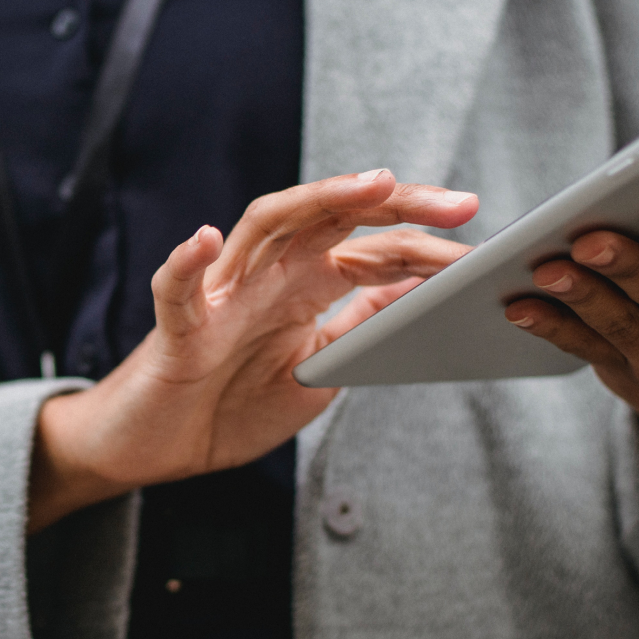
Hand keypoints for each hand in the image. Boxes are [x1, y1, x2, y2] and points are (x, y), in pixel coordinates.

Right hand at [28, 170, 477, 531]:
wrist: (160, 451)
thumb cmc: (228, 408)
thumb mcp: (315, 370)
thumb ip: (356, 327)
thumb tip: (412, 292)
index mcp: (302, 290)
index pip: (369, 250)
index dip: (424, 244)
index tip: (478, 247)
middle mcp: (265, 279)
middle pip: (330, 219)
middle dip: (394, 204)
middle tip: (458, 205)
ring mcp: (221, 298)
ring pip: (263, 227)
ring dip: (315, 202)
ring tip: (370, 187)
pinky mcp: (177, 331)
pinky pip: (178, 290)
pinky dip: (187, 264)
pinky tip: (205, 241)